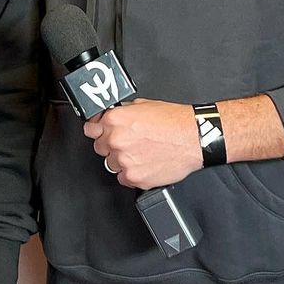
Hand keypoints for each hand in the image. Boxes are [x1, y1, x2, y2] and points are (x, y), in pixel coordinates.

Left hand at [83, 98, 201, 189]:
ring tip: (141, 153)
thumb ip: (122, 112)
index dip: (97, 130)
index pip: (90, 129)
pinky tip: (145, 163)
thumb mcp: (143, 105)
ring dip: (121, 160)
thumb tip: (110, 117)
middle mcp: (116, 140)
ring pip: (111, 164)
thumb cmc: (174, 121)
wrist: (194, 138)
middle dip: (111, 145)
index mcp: (115, 120)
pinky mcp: (134, 178)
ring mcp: (124, 160)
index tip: (102, 132)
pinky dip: (132, 173)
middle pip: (99, 148)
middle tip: (129, 143)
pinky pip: (123, 178)